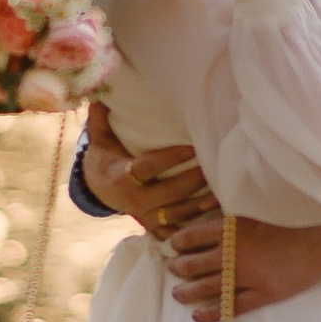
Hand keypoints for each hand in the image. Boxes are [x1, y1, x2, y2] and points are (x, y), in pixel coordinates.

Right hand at [78, 98, 215, 243]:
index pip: (148, 168)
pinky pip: (176, 232)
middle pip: (170, 194)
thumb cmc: (106, 156)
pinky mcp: (154, 228)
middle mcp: (134, 201)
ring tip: (222, 193)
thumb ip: (100, 115)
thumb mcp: (100, 137)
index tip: (193, 148)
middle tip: (216, 167)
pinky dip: (195, 230)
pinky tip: (214, 222)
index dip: (170, 158)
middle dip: (194, 181)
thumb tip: (100, 88)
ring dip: (200, 205)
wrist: (98, 189)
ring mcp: (145, 217)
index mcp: (121, 177)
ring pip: (177, 214)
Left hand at [168, 210, 320, 321]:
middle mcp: (235, 252)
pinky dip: (212, 313)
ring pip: (209, 287)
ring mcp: (249, 276)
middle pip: (195, 264)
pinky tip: (199, 316)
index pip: (193, 236)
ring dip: (188, 292)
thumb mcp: (258, 206)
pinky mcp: (265, 293)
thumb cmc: (294, 215)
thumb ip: (234, 213)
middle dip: (179, 268)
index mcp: (232, 228)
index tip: (172, 245)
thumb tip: (210, 211)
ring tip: (177, 294)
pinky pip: (232, 307)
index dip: (178, 242)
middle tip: (171, 269)